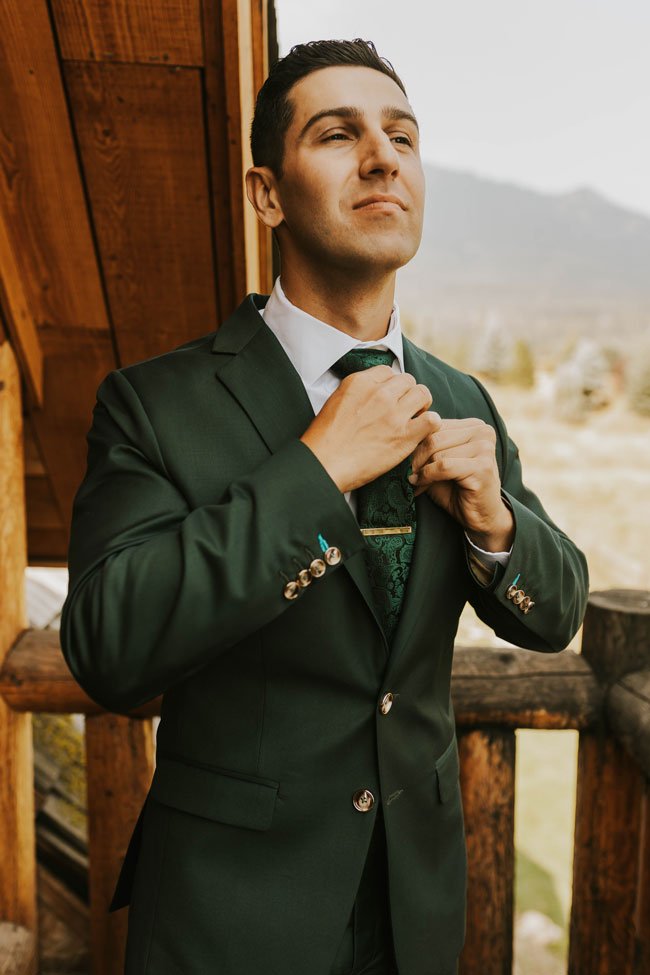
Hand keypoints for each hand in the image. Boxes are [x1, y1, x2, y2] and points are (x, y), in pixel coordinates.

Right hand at [300, 367, 439, 493]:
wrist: (324, 464)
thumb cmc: (325, 439)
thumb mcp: (335, 401)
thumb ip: (357, 392)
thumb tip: (373, 391)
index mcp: (359, 383)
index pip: (388, 371)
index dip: (391, 385)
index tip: (388, 397)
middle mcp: (379, 394)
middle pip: (408, 380)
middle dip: (407, 393)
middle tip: (403, 408)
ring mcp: (393, 414)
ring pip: (423, 394)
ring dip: (421, 405)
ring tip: (414, 417)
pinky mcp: (404, 436)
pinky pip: (432, 420)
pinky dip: (430, 424)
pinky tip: (420, 431)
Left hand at [408, 417, 514, 551]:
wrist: (481, 516)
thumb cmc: (458, 488)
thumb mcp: (439, 460)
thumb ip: (427, 446)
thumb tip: (401, 437)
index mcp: (474, 425)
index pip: (433, 425)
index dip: (416, 444)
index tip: (408, 462)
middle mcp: (482, 432)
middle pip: (433, 436)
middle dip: (416, 458)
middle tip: (409, 474)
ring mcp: (485, 448)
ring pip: (436, 451)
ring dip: (421, 470)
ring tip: (417, 482)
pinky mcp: (482, 466)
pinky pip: (444, 465)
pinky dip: (428, 476)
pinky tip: (422, 485)